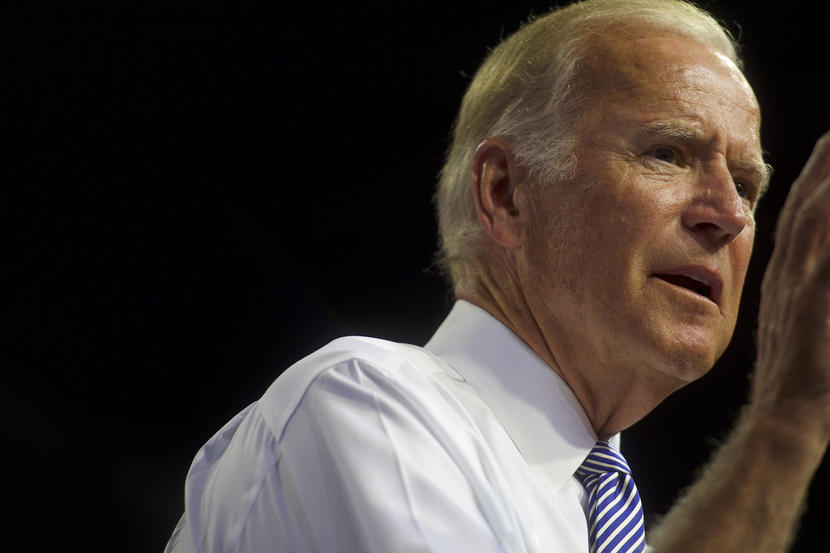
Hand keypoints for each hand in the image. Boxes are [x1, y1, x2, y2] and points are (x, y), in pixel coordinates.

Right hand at [753, 131, 829, 437]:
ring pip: (813, 220)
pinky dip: (828, 215)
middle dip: (822, 166)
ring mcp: (799, 286)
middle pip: (804, 207)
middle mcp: (787, 275)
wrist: (788, 416)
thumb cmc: (802, 378)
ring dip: (827, 182)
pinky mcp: (817, 300)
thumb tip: (815, 278)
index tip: (826, 148)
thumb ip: (809, 294)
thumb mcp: (800, 325)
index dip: (812, 180)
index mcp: (784, 279)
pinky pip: (825, 252)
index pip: (797, 219)